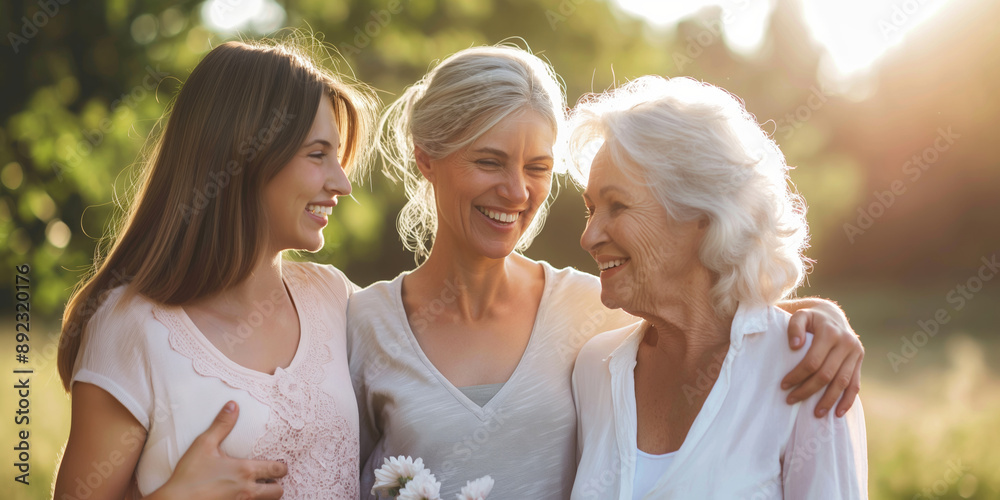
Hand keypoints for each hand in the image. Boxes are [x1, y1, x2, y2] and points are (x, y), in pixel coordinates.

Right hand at [146, 402, 286, 499]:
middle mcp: (247, 490)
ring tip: (258, 488)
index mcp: (245, 471)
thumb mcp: (204, 444)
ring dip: (266, 495)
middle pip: (278, 491)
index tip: (279, 465)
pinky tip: (241, 496)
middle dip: (277, 485)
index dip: (281, 467)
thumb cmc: (189, 474)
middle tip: (270, 479)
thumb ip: (221, 425)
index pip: (277, 469)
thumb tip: (233, 405)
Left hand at [780, 299, 863, 418]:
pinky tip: (838, 413)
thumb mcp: (800, 315)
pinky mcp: (859, 361)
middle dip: (808, 390)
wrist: (831, 314)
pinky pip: (855, 384)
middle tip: (791, 400)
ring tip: (816, 413)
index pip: (812, 361)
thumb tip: (795, 346)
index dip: (797, 375)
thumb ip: (794, 326)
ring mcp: (855, 353)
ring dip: (828, 400)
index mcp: (830, 332)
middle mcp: (846, 343)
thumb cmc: (810, 318)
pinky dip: (848, 400)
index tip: (783, 386)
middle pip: (826, 374)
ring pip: (842, 382)